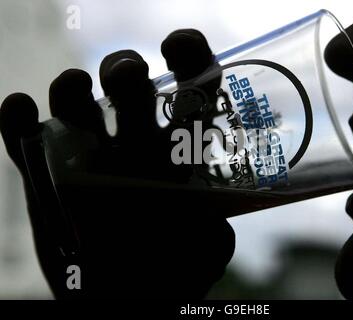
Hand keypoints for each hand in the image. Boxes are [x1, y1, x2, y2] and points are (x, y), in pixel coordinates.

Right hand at [0, 29, 234, 298]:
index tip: (178, 45)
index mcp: (177, 150)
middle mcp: (133, 143)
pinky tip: (22, 112)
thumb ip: (216, 230)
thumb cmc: (169, 274)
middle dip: (125, 68)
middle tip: (127, 76)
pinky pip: (25, 138)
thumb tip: (214, 217)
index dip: (191, 57)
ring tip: (76, 91)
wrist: (120, 298)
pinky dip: (17, 120)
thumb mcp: (205, 253)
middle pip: (129, 86)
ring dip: (72, 88)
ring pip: (75, 103)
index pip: (191, 87)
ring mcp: (87, 156)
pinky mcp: (45, 175)